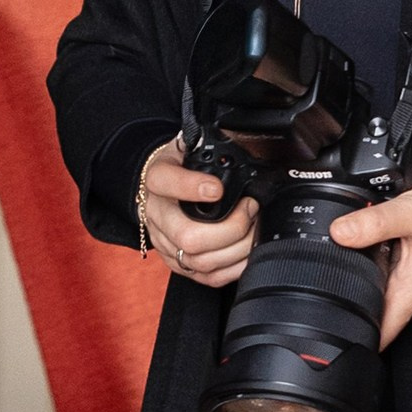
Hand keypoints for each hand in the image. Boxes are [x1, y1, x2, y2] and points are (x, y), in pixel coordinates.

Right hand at [143, 144, 258, 287]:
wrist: (159, 188)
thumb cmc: (180, 164)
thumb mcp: (187, 143)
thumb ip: (206, 139)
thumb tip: (237, 134)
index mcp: (158, 179)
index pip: (166, 183)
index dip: (192, 187)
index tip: (219, 188)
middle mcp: (157, 215)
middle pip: (188, 236)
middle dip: (230, 227)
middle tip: (250, 208)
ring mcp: (166, 244)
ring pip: (200, 261)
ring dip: (237, 247)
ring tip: (254, 227)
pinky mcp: (178, 264)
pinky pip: (207, 277)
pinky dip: (233, 267)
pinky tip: (247, 249)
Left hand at [328, 162, 411, 349]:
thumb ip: (375, 223)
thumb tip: (338, 233)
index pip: (380, 333)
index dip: (353, 338)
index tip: (328, 330)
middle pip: (380, 312)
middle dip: (354, 302)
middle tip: (326, 281)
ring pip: (390, 290)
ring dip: (371, 279)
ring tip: (349, 256)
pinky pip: (402, 272)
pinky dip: (387, 261)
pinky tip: (381, 240)